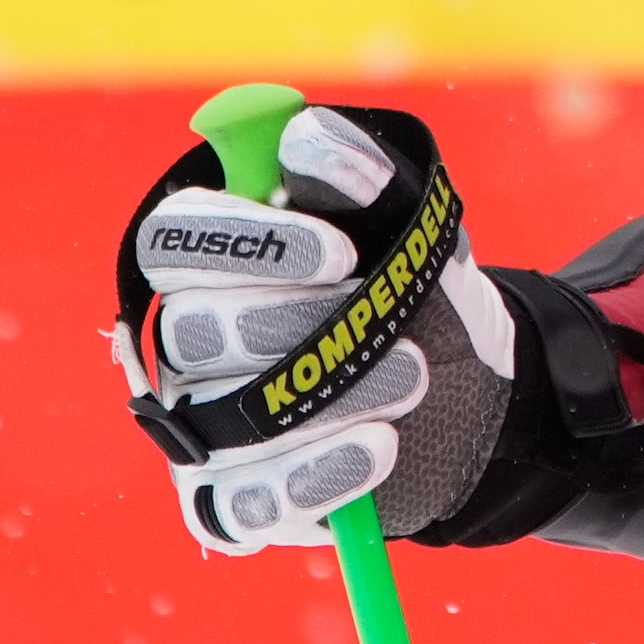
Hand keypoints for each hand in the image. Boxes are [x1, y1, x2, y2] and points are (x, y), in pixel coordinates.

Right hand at [111, 104, 517, 554]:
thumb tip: (304, 136)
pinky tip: (381, 448)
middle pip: (194, 333)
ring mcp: (205, 430)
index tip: (339, 252)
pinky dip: (315, 478)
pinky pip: (243, 507)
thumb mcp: (406, 222)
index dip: (249, 245)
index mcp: (210, 265)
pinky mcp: (237, 502)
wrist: (469, 383)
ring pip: (228, 421)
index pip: (174, 244)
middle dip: (296, 326)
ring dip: (329, 398)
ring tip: (416, 374)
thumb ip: (357, 174)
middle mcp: (188, 347)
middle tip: (388, 320)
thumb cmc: (414, 287)